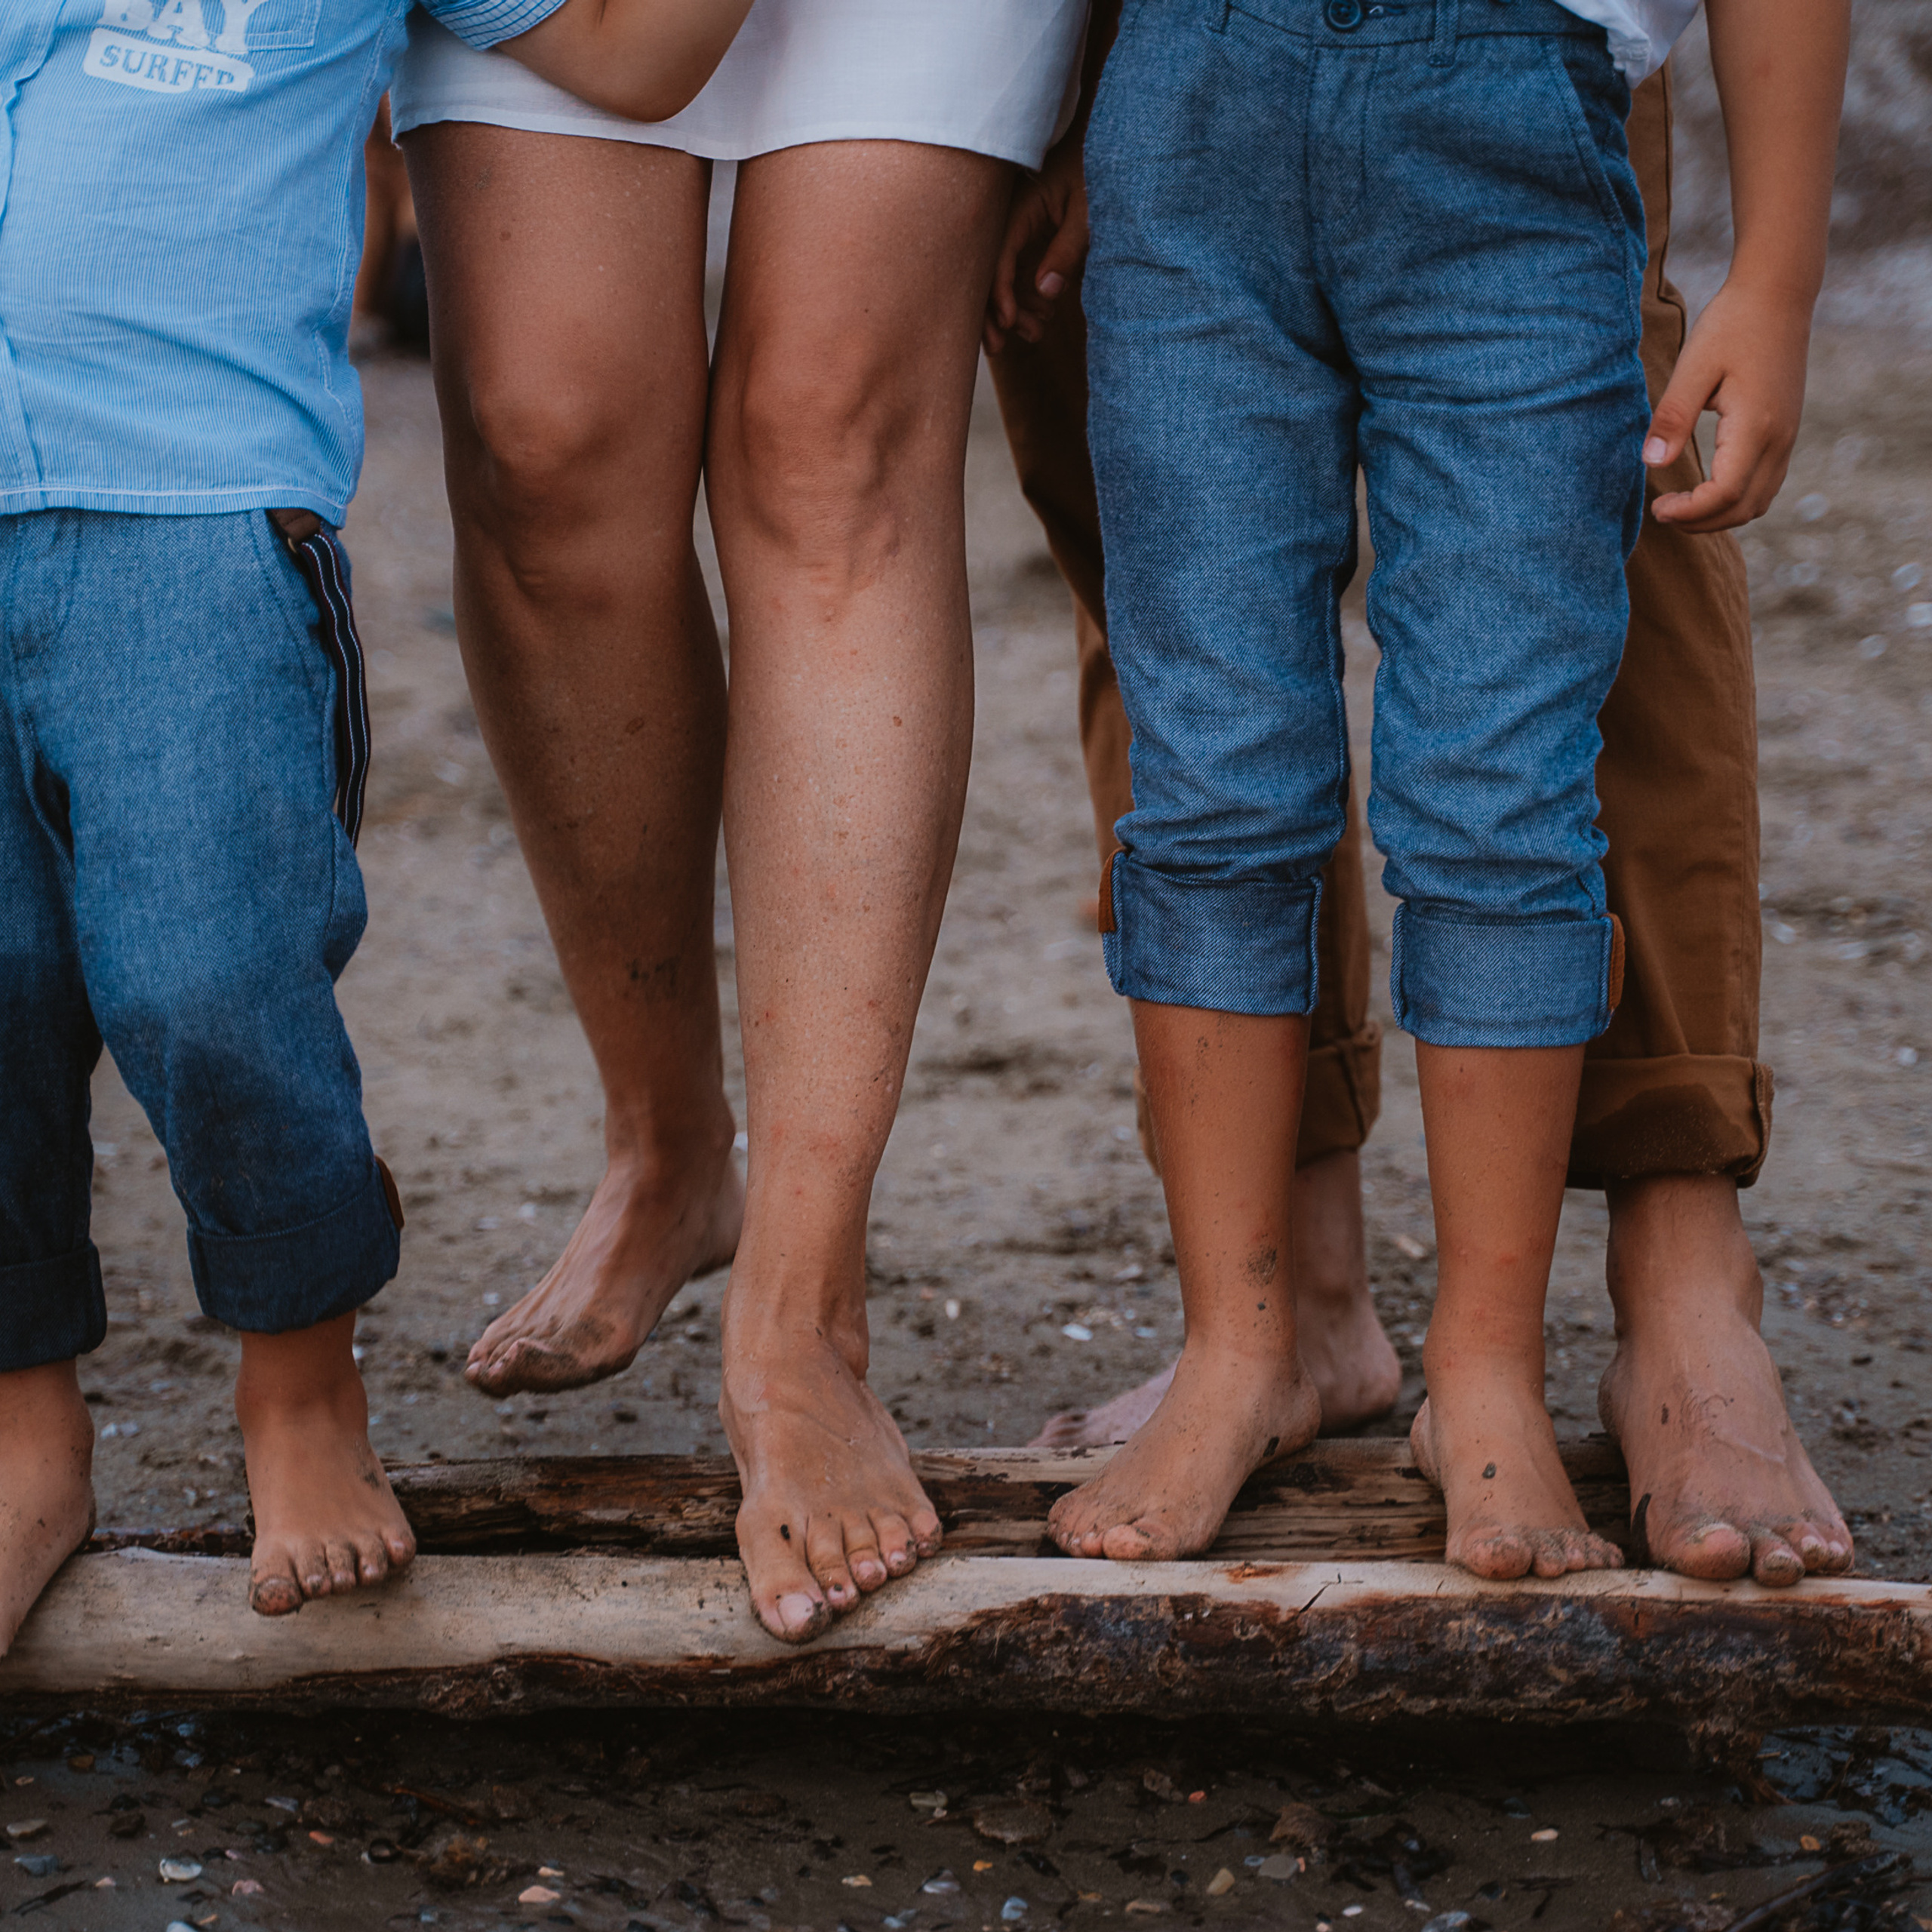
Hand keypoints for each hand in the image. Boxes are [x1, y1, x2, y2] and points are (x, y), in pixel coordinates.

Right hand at [983, 136, 1088, 354]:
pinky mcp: (1028, 236)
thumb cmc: (1100, 172)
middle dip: (991, 311)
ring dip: (1011, 309)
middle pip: (986, 270)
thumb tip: (1045, 292)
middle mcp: (1009, 217)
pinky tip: (1043, 317)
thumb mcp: (1088, 211)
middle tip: (1002, 346)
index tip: (1009, 323)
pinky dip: (1025, 297)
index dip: (999, 293)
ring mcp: (1017, 228)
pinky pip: (1016, 272)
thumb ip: (1067, 250)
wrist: (1110, 147)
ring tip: (1036, 334)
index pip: (998, 255)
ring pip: (999, 276)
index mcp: (1019, 204)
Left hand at [1644, 277, 1813, 531]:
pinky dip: (1736, 500)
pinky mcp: (1786, 432)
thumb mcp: (1693, 368)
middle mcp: (1779, 439)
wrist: (1777, 295)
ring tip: (1680, 507)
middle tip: (1662, 512)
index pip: (1724, 494)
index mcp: (1756, 426)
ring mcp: (1787, 437)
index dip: (1689, 512)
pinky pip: (1765, 484)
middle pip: (1743, 509)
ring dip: (1719, 516)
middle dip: (1701, 523)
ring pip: (1758, 502)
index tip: (1657, 507)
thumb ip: (1673, 418)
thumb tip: (1652, 464)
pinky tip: (1706, 491)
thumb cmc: (1731, 326)